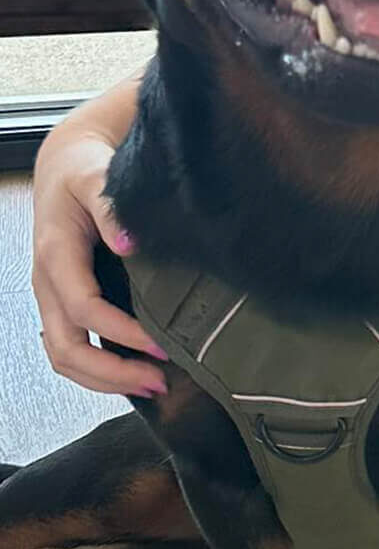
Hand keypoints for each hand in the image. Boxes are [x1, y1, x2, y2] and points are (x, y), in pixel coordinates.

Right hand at [32, 133, 167, 395]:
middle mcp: (48, 283)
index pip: (84, 308)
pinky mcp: (63, 299)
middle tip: (159, 381)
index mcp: (56, 256)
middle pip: (66, 347)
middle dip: (110, 372)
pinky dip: (96, 367)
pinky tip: (131, 371)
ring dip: (103, 377)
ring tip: (150, 384)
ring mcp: (52, 296)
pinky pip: (70, 345)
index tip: (161, 345)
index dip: (120, 332)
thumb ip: (111, 208)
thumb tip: (128, 244)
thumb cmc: (84, 170)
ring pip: (62, 355)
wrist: (66, 164)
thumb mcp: (96, 177)